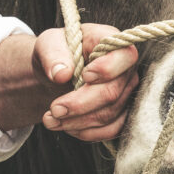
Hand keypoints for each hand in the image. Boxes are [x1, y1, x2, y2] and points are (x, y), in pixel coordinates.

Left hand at [0, 26, 141, 142]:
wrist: (57, 74)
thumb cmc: (57, 54)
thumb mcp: (47, 45)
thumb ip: (53, 55)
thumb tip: (61, 73)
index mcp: (111, 41)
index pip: (124, 56)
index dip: (107, 69)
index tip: (83, 76)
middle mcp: (125, 68)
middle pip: (112, 92)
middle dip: (80, 105)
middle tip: (54, 109)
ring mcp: (126, 92)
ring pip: (109, 115)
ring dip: (77, 122)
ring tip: (51, 119)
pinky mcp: (121, 113)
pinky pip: (111, 129)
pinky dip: (87, 132)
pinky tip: (67, 127)